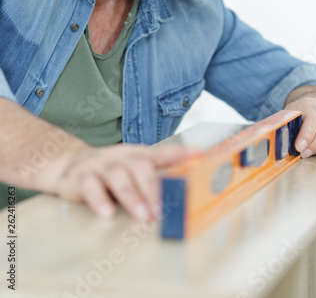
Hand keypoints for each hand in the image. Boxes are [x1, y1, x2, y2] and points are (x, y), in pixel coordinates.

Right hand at [54, 143, 197, 219]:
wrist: (67, 168)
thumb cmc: (108, 173)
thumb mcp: (129, 170)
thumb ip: (150, 180)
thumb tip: (180, 196)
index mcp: (134, 155)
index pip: (158, 152)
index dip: (177, 153)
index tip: (196, 154)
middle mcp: (118, 157)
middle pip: (139, 165)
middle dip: (152, 188)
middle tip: (160, 210)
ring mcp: (99, 166)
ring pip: (117, 176)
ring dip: (131, 196)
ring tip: (142, 215)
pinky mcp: (79, 178)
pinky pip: (90, 187)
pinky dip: (99, 200)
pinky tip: (108, 214)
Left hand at [284, 97, 315, 157]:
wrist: (311, 110)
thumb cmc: (299, 114)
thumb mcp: (290, 115)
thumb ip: (288, 125)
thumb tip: (281, 140)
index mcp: (313, 105)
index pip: (313, 119)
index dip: (306, 135)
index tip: (299, 147)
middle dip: (314, 146)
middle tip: (303, 154)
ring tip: (305, 151)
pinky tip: (313, 149)